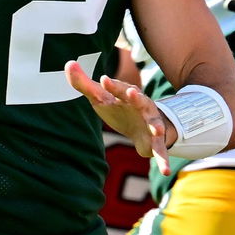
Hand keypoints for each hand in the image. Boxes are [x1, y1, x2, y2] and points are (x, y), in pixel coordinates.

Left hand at [65, 60, 174, 175]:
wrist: (141, 126)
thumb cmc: (117, 108)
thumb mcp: (100, 97)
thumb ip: (83, 83)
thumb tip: (69, 63)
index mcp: (126, 94)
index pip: (118, 88)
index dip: (112, 85)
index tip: (103, 80)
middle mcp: (142, 106)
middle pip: (139, 100)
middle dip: (136, 97)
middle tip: (132, 93)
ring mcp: (150, 122)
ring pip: (155, 123)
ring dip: (156, 126)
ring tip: (157, 130)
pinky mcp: (155, 140)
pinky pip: (160, 150)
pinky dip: (163, 159)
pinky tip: (165, 170)